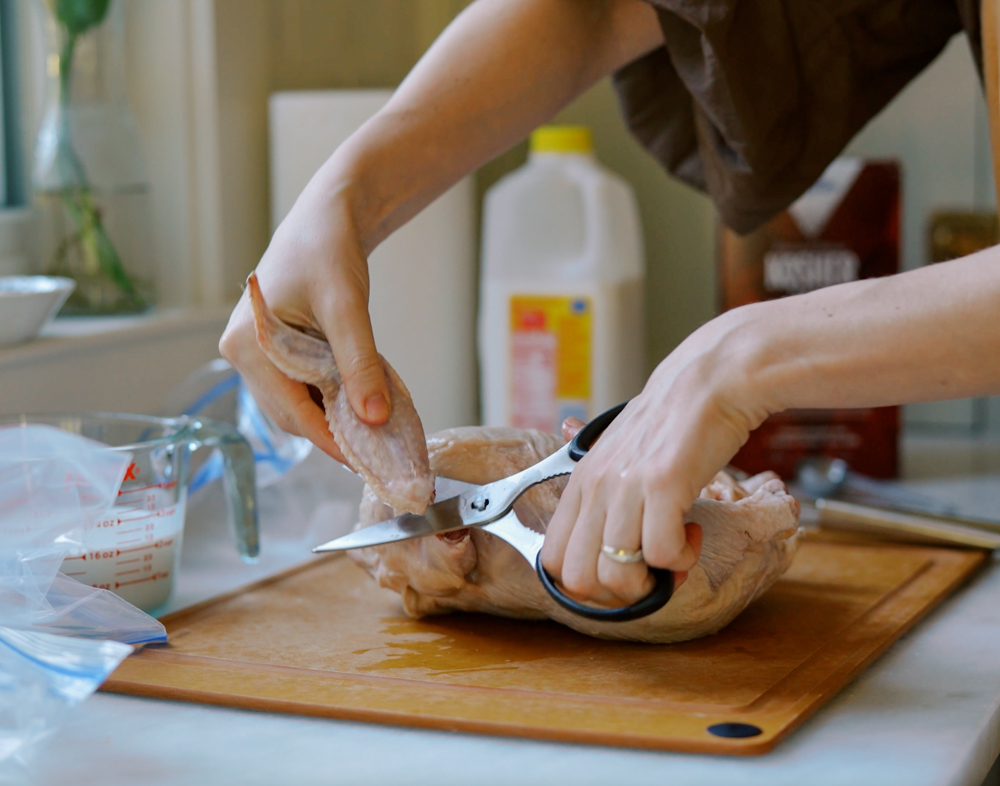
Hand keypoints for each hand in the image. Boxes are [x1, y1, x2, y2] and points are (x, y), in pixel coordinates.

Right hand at [220, 182, 389, 465]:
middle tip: (377, 445)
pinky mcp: (271, 352)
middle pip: (290, 413)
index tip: (364, 461)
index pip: (290, 411)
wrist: (325, 218)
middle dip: (332, 430)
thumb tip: (375, 419)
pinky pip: (298, 387)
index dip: (330, 440)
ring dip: (331, 415)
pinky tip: (357, 397)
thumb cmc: (329, 252)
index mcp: (248, 345)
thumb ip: (360, 365)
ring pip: (295, 404)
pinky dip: (328, 397)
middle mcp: (241, 353)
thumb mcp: (348, 309)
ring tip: (372, 421)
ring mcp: (254, 354)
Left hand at [541, 310, 768, 605]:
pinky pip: (663, 555)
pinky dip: (683, 558)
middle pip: (578, 579)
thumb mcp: (622, 452)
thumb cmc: (673, 420)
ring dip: (653, 579)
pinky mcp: (662, 485)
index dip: (589, 582)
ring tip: (677, 550)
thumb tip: (600, 523)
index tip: (625, 567)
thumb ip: (605, 487)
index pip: (553, 560)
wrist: (712, 380)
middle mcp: (595, 487)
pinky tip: (693, 531)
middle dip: (618, 592)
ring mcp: (625, 487)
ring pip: (617, 575)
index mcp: (581, 483)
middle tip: (652, 569)